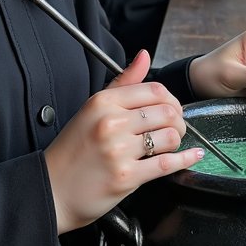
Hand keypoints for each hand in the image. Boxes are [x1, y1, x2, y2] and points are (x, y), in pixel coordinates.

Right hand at [44, 50, 204, 233]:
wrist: (53, 188)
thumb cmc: (72, 150)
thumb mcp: (92, 108)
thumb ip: (123, 82)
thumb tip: (144, 56)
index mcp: (103, 102)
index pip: (155, 90)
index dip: (171, 100)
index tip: (171, 109)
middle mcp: (112, 122)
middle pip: (167, 112)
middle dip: (178, 120)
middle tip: (175, 128)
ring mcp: (119, 150)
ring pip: (170, 136)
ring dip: (178, 141)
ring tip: (171, 144)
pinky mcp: (127, 176)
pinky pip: (167, 164)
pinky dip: (185, 159)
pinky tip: (192, 156)